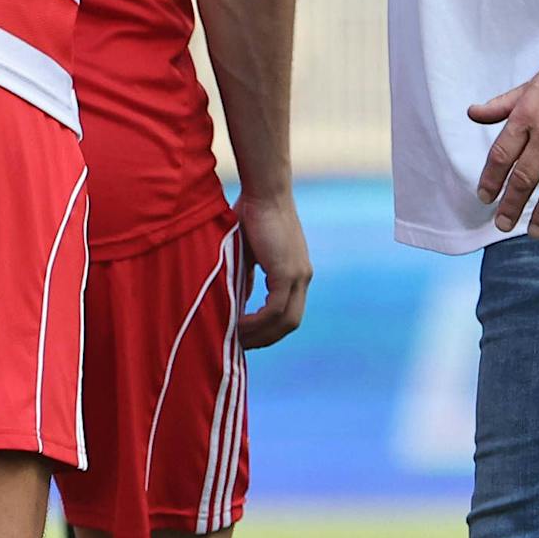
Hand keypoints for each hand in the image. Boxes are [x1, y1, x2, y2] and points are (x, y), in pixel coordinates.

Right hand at [237, 191, 312, 347]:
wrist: (264, 191)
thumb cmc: (251, 212)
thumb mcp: (247, 251)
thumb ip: (246, 275)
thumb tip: (237, 299)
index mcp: (295, 272)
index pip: (288, 312)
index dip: (269, 329)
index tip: (247, 336)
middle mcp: (302, 277)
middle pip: (290, 323)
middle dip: (265, 338)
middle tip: (240, 345)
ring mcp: (298, 276)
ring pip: (285, 320)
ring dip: (261, 334)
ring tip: (235, 338)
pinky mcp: (288, 272)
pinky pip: (275, 309)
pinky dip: (257, 321)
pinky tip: (238, 324)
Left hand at [470, 34, 538, 235]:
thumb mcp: (532, 84)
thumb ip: (503, 104)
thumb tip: (473, 114)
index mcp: (527, 114)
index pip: (501, 154)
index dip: (491, 179)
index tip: (485, 197)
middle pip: (524, 177)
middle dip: (511, 204)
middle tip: (502, 224)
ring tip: (533, 232)